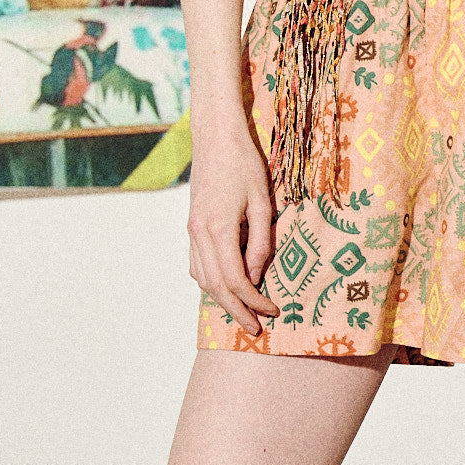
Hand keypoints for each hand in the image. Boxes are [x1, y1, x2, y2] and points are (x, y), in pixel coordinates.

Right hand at [186, 123, 280, 332]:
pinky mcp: (192, 224)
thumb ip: (260, 241)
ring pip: (202, 278)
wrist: (215, 136)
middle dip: (236, 311)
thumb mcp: (262, 200)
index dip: (253, 301)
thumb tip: (257, 276)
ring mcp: (192, 229)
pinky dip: (211, 280)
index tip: (272, 310)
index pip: (235, 280)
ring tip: (244, 311)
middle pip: (214, 286)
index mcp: (218, 229)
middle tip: (255, 329)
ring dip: (221, 298)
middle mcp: (199, 234)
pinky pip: (197, 263)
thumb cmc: (244, 163)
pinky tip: (227, 284)